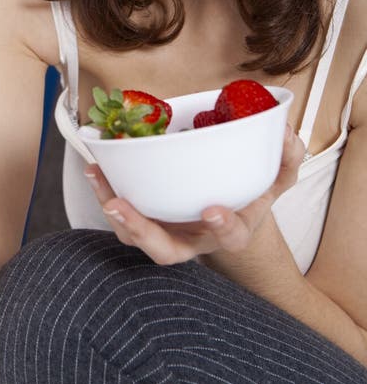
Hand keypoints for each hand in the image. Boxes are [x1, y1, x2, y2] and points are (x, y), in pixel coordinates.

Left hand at [84, 123, 305, 263]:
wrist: (228, 207)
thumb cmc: (249, 193)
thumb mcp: (274, 177)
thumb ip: (285, 158)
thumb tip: (288, 133)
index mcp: (230, 231)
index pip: (231, 239)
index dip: (223, 227)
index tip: (213, 210)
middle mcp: (193, 239)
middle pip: (165, 251)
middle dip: (141, 232)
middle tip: (120, 206)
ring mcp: (166, 232)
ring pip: (135, 235)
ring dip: (113, 209)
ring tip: (98, 177)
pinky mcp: (146, 218)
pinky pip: (122, 214)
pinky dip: (106, 191)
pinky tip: (96, 166)